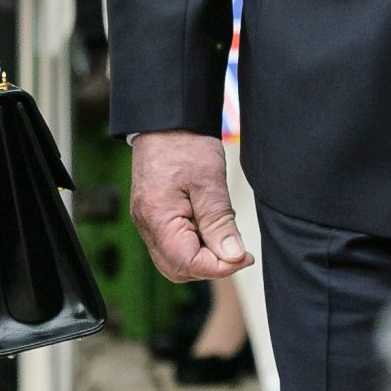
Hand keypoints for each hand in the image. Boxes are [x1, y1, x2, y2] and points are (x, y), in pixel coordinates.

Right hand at [132, 131, 249, 279]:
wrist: (165, 121)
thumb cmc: (185, 144)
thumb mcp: (210, 181)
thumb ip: (220, 223)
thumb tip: (233, 257)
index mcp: (158, 217)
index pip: (187, 263)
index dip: (219, 267)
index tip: (244, 256)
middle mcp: (146, 225)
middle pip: (178, 269)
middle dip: (210, 268)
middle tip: (238, 252)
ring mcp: (147, 223)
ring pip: (173, 262)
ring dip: (202, 260)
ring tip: (225, 240)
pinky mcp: (153, 217)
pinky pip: (171, 246)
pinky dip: (193, 248)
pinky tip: (211, 231)